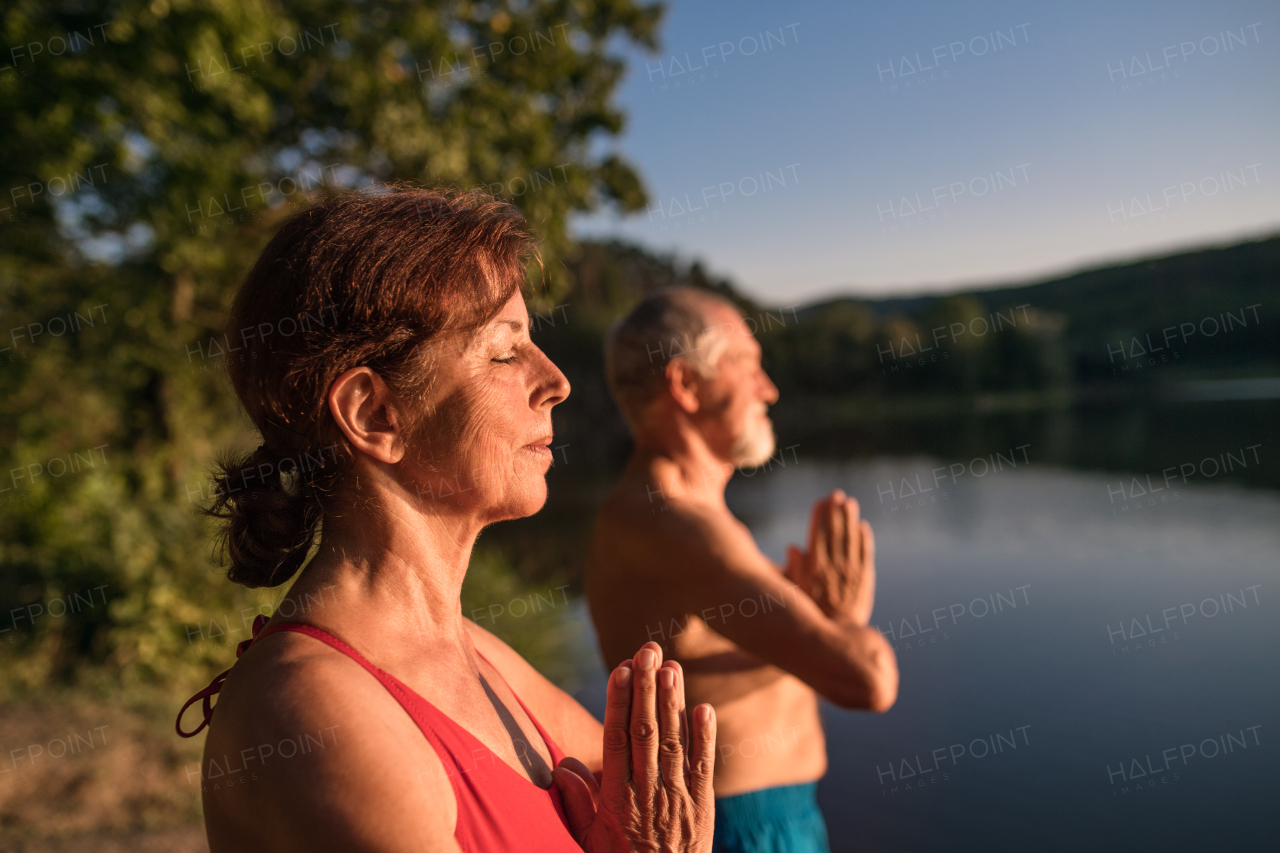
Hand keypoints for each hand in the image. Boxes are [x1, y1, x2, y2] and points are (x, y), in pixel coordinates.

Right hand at [553, 642, 715, 852]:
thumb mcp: (587, 839)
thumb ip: (576, 801)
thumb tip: (562, 764)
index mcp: (616, 799)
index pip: (616, 740)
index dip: (619, 702)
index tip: (621, 670)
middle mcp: (647, 792)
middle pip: (646, 731)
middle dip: (647, 688)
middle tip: (649, 650)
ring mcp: (677, 797)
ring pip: (674, 741)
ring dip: (673, 702)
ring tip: (671, 666)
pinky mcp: (701, 805)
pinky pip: (703, 766)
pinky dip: (704, 737)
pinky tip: (703, 708)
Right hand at [785, 490, 875, 625]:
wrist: (838, 638)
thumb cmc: (812, 616)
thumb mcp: (796, 594)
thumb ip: (795, 570)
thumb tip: (793, 547)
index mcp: (816, 570)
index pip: (818, 537)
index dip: (820, 518)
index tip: (821, 501)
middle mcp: (835, 569)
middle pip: (836, 535)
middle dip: (836, 513)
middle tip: (837, 495)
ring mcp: (852, 574)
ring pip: (852, 542)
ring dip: (851, 521)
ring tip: (850, 503)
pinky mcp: (864, 581)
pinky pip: (866, 557)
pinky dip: (865, 541)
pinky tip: (864, 528)